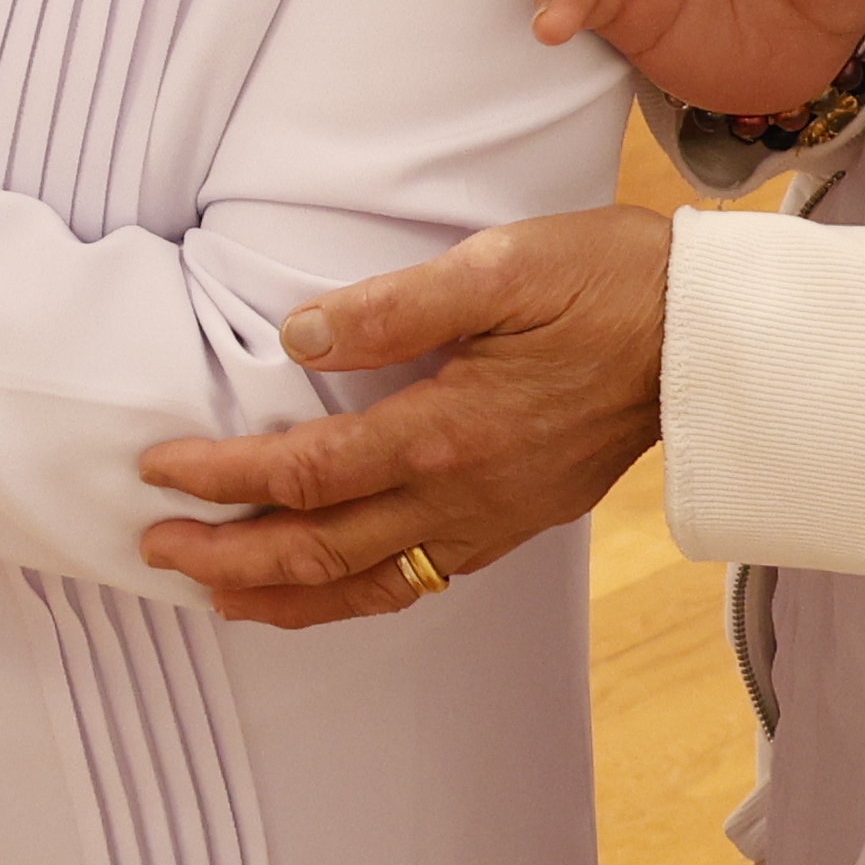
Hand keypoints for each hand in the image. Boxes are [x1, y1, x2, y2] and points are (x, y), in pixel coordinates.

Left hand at [133, 207, 671, 628]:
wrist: (711, 339)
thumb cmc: (606, 285)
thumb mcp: (499, 267)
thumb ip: (393, 307)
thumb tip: (299, 333)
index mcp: (447, 434)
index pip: (304, 473)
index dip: (222, 477)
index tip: (158, 470)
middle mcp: (463, 497)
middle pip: (320, 551)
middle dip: (227, 558)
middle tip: (153, 549)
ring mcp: (491, 521)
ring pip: (367, 587)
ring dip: (282, 597)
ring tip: (216, 596)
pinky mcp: (515, 523)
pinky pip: (417, 581)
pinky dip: (353, 595)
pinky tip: (325, 587)